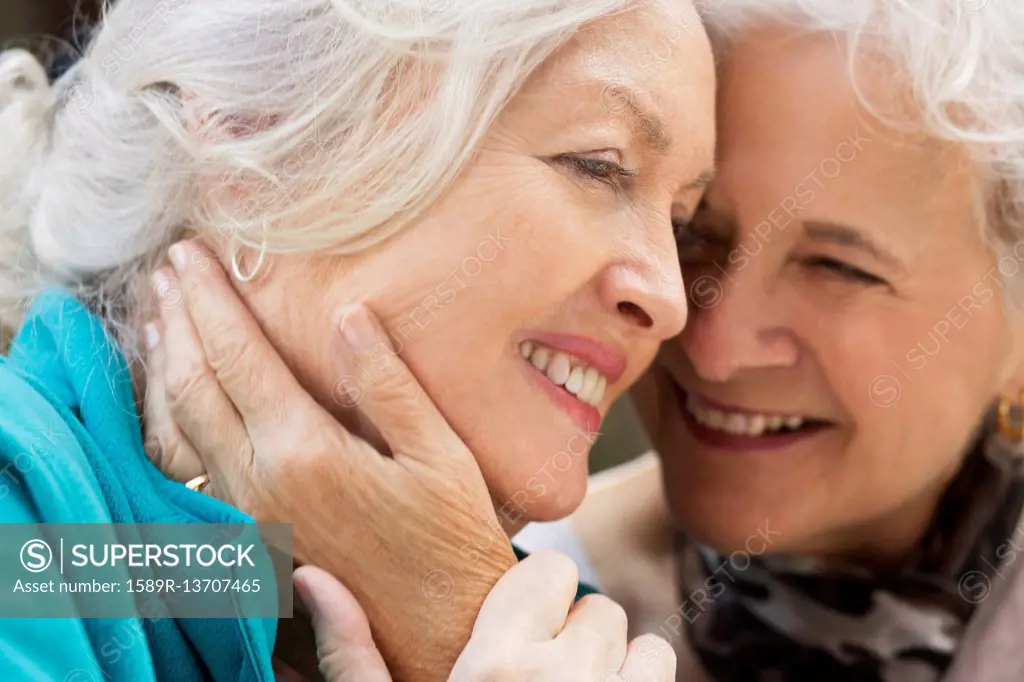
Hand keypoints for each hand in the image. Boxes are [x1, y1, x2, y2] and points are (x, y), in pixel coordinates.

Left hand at [143, 240, 516, 680]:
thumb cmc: (451, 542)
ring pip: (179, 425)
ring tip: (158, 316)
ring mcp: (248, 514)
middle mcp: (260, 482)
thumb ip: (389, 385)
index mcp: (305, 451)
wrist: (436, 634)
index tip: (191, 252)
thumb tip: (348, 314)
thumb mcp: (441, 456)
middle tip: (167, 268)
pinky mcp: (250, 535)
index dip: (211, 298)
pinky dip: (170, 415)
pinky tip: (177, 394)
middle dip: (177, 317)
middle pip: (195, 382)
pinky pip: (189, 463)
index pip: (238, 355)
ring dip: (165, 362)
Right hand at [291, 553, 675, 681]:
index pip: (552, 569)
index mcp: (497, 671)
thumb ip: (350, 654)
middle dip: (576, 635)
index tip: (515, 624)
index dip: (535, 592)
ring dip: (621, 669)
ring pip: (649, 649)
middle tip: (539, 678)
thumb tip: (310, 575)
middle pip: (602, 609)